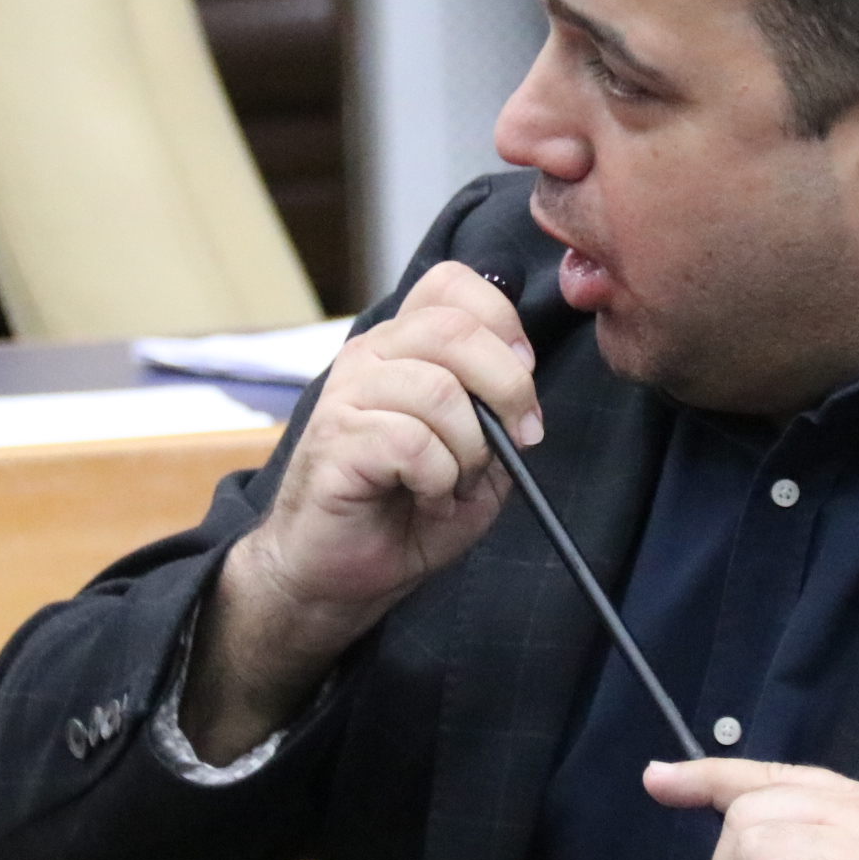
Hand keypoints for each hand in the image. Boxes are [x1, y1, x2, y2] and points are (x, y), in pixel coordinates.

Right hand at [185, 263, 538, 758]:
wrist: (340, 574)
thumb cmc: (406, 513)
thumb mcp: (478, 460)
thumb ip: (501, 416)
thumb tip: (522, 389)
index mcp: (404, 347)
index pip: (452, 284)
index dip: (502, 321)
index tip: (524, 377)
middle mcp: (371, 357)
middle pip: (454, 328)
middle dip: (507, 388)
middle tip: (516, 440)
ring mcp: (347, 395)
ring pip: (439, 390)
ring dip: (469, 449)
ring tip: (454, 483)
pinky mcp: (335, 440)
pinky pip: (412, 442)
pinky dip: (438, 480)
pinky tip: (426, 499)